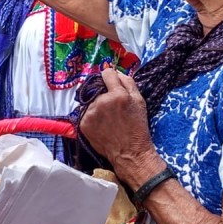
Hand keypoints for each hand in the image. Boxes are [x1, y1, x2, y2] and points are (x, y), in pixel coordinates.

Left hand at [79, 69, 163, 189]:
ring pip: (90, 100)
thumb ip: (128, 82)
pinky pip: (85, 112)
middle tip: (112, 107)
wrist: (129, 152)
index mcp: (118, 94)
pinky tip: (101, 124)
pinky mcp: (82, 123)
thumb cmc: (137, 127)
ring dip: (97, 105)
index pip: (107, 73)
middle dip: (104, 93)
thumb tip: (114, 71)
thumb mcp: (140, 101)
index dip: (110, 77)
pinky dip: (92, 116)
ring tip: (107, 118)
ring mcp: (90, 113)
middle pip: (98, 87)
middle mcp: (102, 102)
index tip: (111, 83)